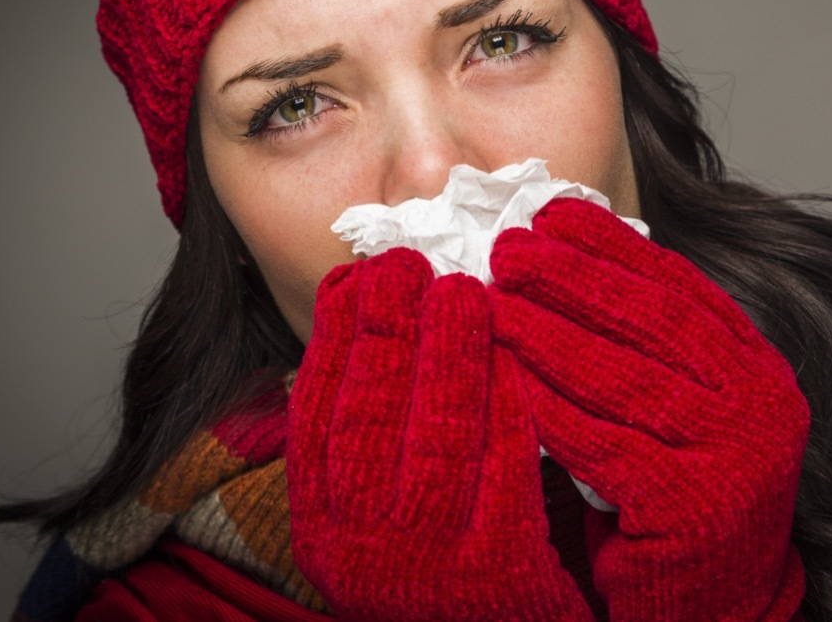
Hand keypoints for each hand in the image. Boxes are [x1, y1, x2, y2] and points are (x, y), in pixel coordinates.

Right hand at [287, 248, 593, 620]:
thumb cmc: (431, 565)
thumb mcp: (374, 512)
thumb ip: (366, 435)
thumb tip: (362, 315)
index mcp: (321, 527)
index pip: (316, 415)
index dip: (335, 337)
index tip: (356, 275)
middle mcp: (360, 548)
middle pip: (369, 417)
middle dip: (386, 328)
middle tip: (408, 263)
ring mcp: (428, 562)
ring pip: (436, 435)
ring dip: (447, 353)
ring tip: (462, 291)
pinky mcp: (497, 569)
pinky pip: (504, 466)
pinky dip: (508, 402)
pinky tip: (515, 354)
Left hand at [489, 198, 809, 621]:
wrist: (711, 604)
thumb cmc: (675, 495)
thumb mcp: (678, 408)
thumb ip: (646, 347)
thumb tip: (567, 262)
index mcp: (758, 367)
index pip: (682, 288)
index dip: (615, 246)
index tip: (554, 212)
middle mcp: (762, 403)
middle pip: (656, 321)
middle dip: (576, 277)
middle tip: (511, 247)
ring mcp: (737, 456)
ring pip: (627, 378)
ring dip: (551, 333)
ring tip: (493, 301)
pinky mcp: (695, 508)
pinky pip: (604, 445)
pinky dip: (551, 407)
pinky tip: (507, 376)